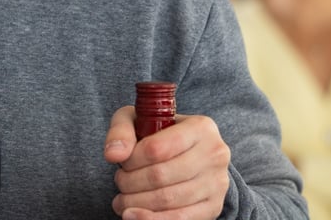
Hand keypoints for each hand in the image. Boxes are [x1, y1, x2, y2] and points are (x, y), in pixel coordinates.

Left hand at [104, 106, 229, 219]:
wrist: (193, 156)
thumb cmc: (162, 136)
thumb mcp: (139, 121)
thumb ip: (122, 131)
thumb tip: (113, 155)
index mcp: (200, 128)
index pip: (156, 147)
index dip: (131, 160)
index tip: (123, 163)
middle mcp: (215, 154)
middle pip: (160, 175)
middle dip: (129, 182)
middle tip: (120, 181)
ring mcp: (217, 183)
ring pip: (167, 199)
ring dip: (136, 203)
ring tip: (123, 200)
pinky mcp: (214, 206)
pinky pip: (180, 219)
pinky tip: (132, 215)